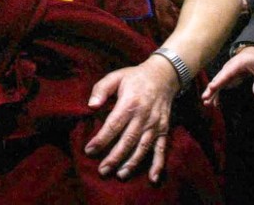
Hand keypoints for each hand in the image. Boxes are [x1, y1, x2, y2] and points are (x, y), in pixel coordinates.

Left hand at [84, 55, 176, 182]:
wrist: (163, 76)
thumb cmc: (134, 78)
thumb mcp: (115, 77)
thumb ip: (101, 89)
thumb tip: (91, 106)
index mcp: (130, 103)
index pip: (113, 125)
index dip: (101, 139)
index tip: (89, 150)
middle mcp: (143, 116)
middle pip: (128, 140)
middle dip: (114, 157)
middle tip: (102, 170)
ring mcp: (155, 125)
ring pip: (143, 147)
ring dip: (132, 163)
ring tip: (120, 175)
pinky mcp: (163, 129)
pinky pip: (161, 149)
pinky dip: (158, 164)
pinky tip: (152, 178)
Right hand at [202, 45, 253, 106]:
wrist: (252, 51)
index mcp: (235, 66)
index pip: (225, 74)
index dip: (218, 81)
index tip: (211, 87)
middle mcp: (227, 69)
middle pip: (217, 80)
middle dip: (211, 89)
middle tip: (205, 98)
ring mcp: (226, 73)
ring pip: (216, 84)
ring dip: (211, 93)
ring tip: (206, 103)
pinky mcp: (227, 77)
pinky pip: (220, 86)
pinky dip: (216, 93)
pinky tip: (214, 102)